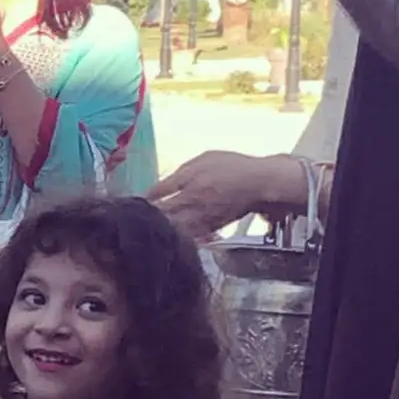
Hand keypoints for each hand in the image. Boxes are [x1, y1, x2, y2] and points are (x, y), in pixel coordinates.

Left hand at [149, 151, 306, 240]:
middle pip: (162, 212)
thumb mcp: (203, 159)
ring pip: (175, 227)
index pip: (157, 192)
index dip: (145, 198)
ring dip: (163, 229)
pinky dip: (181, 238)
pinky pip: (192, 236)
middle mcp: (192, 198)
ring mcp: (202, 214)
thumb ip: (181, 173)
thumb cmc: (231, 166)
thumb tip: (159, 187)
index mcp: (188, 178)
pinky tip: (173, 239)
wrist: (260, 182)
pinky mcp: (212, 226)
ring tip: (152, 231)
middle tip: (139, 219)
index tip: (138, 202)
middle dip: (150, 216)